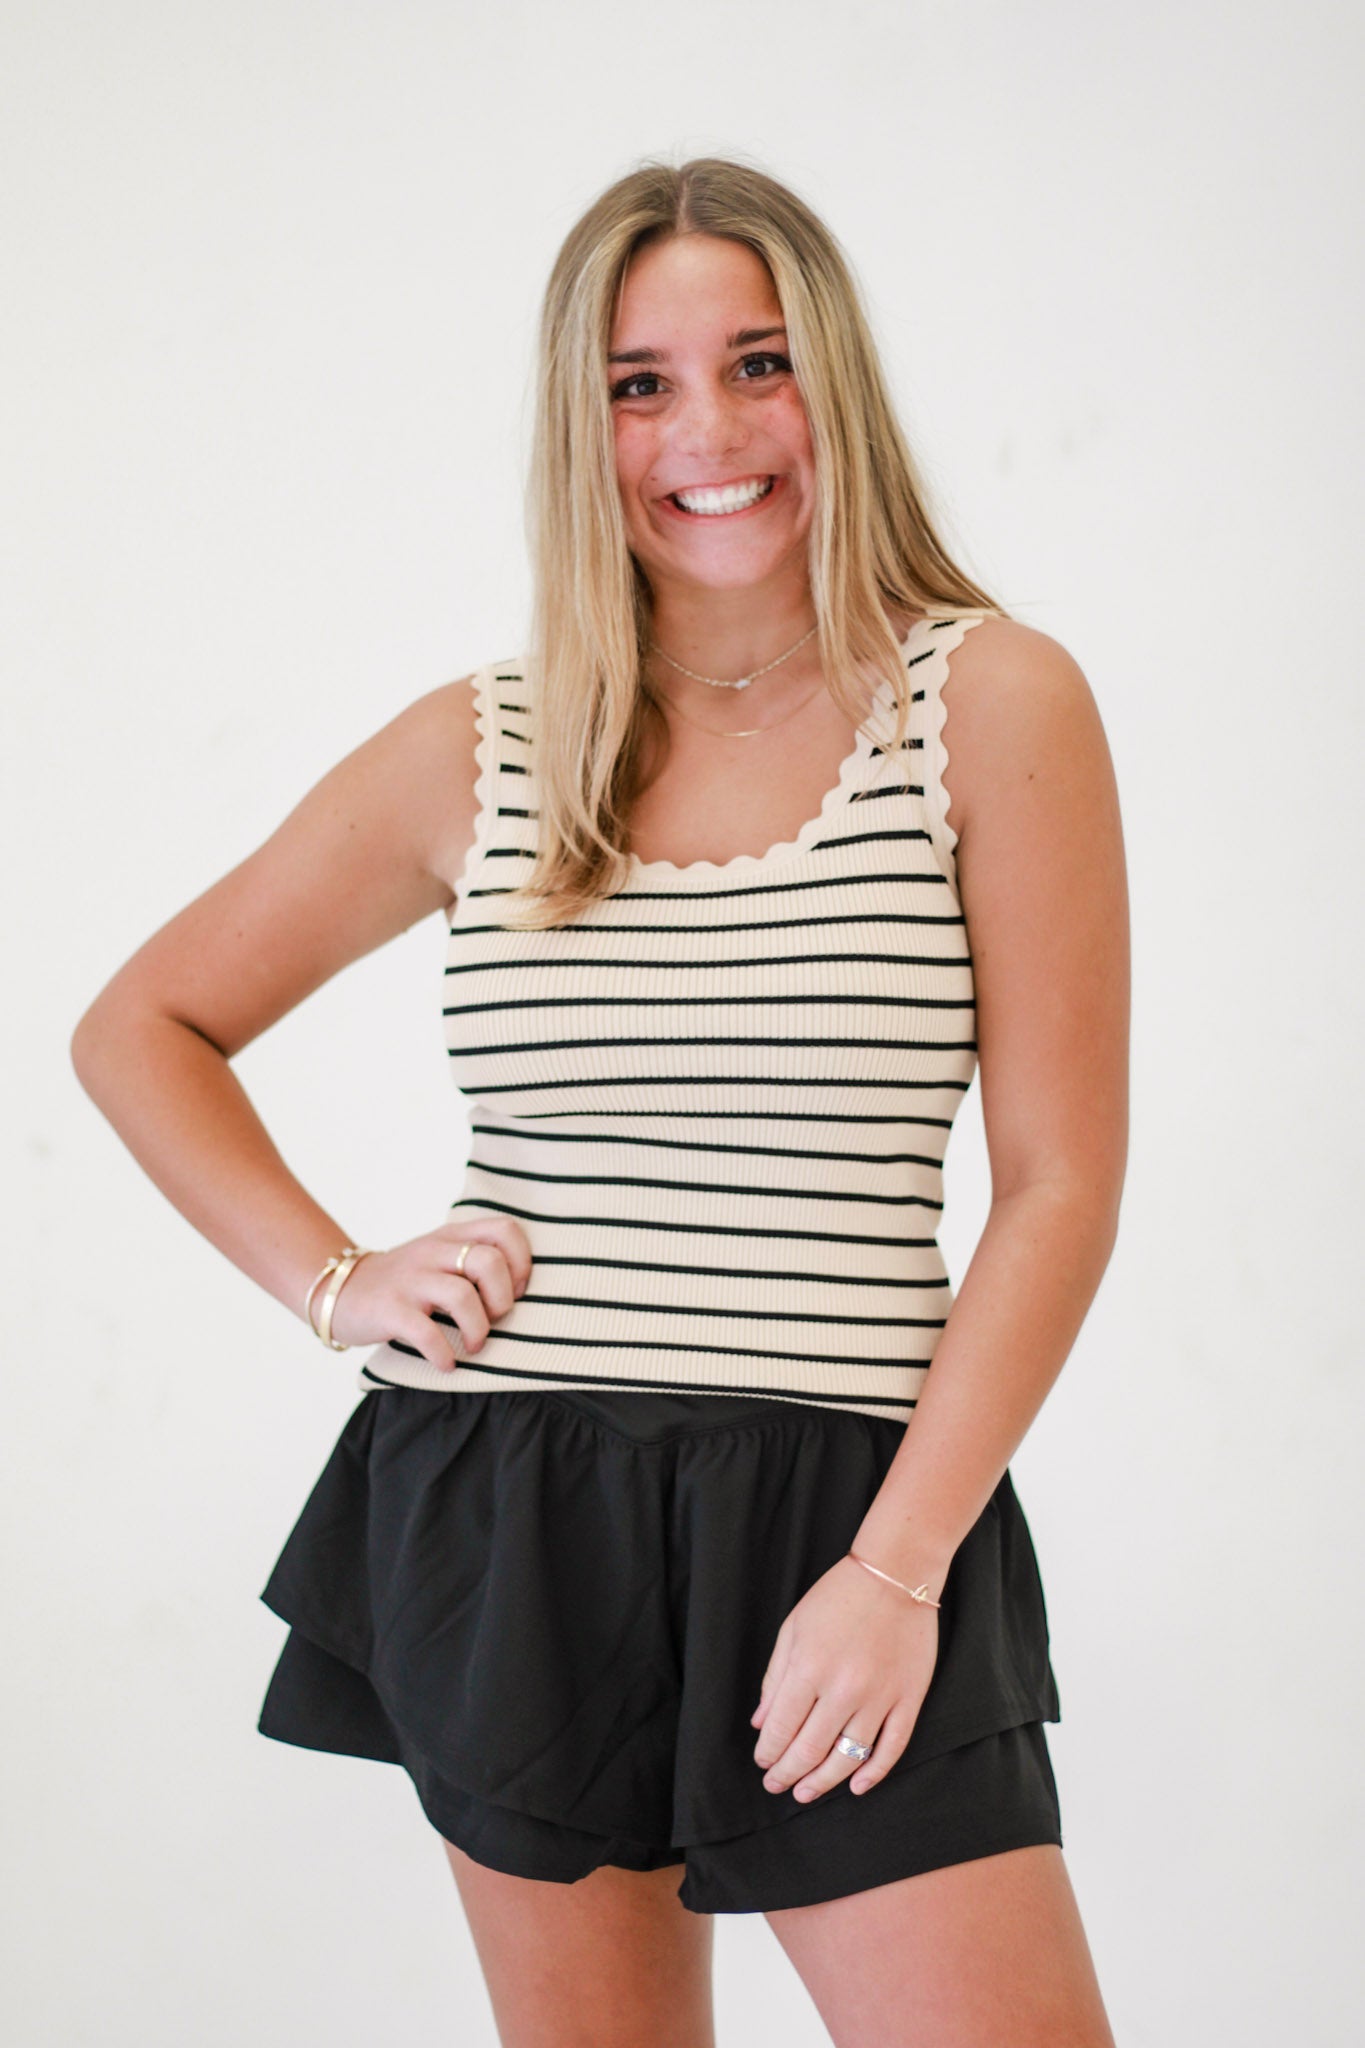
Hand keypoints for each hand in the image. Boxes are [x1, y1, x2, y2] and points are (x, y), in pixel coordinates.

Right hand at [323, 1217, 532, 1370]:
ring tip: (473, 1345)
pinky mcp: (390, 1310)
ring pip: (461, 1296)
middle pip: (487, 1261)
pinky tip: (446, 1363)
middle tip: (495, 1319)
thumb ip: (475, 1258)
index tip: (517, 1290)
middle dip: (502, 1298)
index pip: (504, 1229)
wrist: (343, 1290)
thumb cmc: (407, 1281)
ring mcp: (411, 1280)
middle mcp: (433, 1252)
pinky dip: (443, 1354)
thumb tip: (526, 1287)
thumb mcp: (440, 1256)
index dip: (521, 1261)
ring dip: (478, 1329)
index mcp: (451, 1237)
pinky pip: (425, 1332)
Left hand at [750, 1554, 940, 1799]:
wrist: (897, 1574)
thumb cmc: (838, 1597)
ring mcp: (879, 1697)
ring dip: (823, 1782)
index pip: (781, 1728)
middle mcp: (843, 1689)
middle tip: (776, 1785)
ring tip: (806, 1793)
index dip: (768, 1753)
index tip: (763, 1762)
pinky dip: (873, 1773)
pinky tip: (856, 1786)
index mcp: (809, 1668)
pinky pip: (892, 1748)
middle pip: (810, 1750)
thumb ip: (775, 1677)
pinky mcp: (909, 1699)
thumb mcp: (794, 1628)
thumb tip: (761, 1724)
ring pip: (848, 1758)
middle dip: (787, 1774)